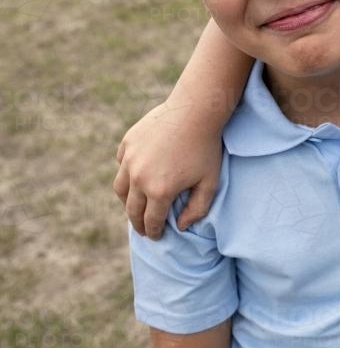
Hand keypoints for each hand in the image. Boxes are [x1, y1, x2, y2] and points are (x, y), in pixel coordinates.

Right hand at [113, 100, 221, 238]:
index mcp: (159, 191)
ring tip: (135, 206)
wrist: (195, 110)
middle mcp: (138, 178)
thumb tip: (180, 226)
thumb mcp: (210, 181)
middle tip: (143, 229)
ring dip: (127, 202)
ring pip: (120, 189)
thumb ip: (197, 208)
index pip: (152, 220)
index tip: (156, 236)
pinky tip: (134, 177)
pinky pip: (121, 164)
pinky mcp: (127, 143)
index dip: (154, 232)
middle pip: (132, 209)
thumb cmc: (206, 147)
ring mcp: (129, 159)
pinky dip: (126, 174)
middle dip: (138, 223)